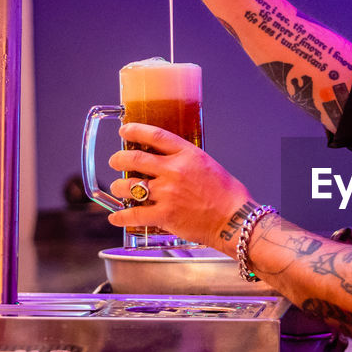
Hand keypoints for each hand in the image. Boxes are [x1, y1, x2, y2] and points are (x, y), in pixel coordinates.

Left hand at [107, 123, 251, 250]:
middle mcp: (175, 171)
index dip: (135, 130)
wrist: (235, 220)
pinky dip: (121, 217)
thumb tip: (169, 162)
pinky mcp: (165, 215)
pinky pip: (134, 215)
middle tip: (115, 161)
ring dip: (118, 188)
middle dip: (118, 159)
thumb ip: (187, 161)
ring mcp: (168, 193)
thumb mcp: (209, 165)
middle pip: (135, 158)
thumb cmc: (228, 196)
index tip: (125, 130)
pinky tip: (116, 217)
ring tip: (118, 189)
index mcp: (188, 155)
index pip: (155, 136)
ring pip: (129, 186)